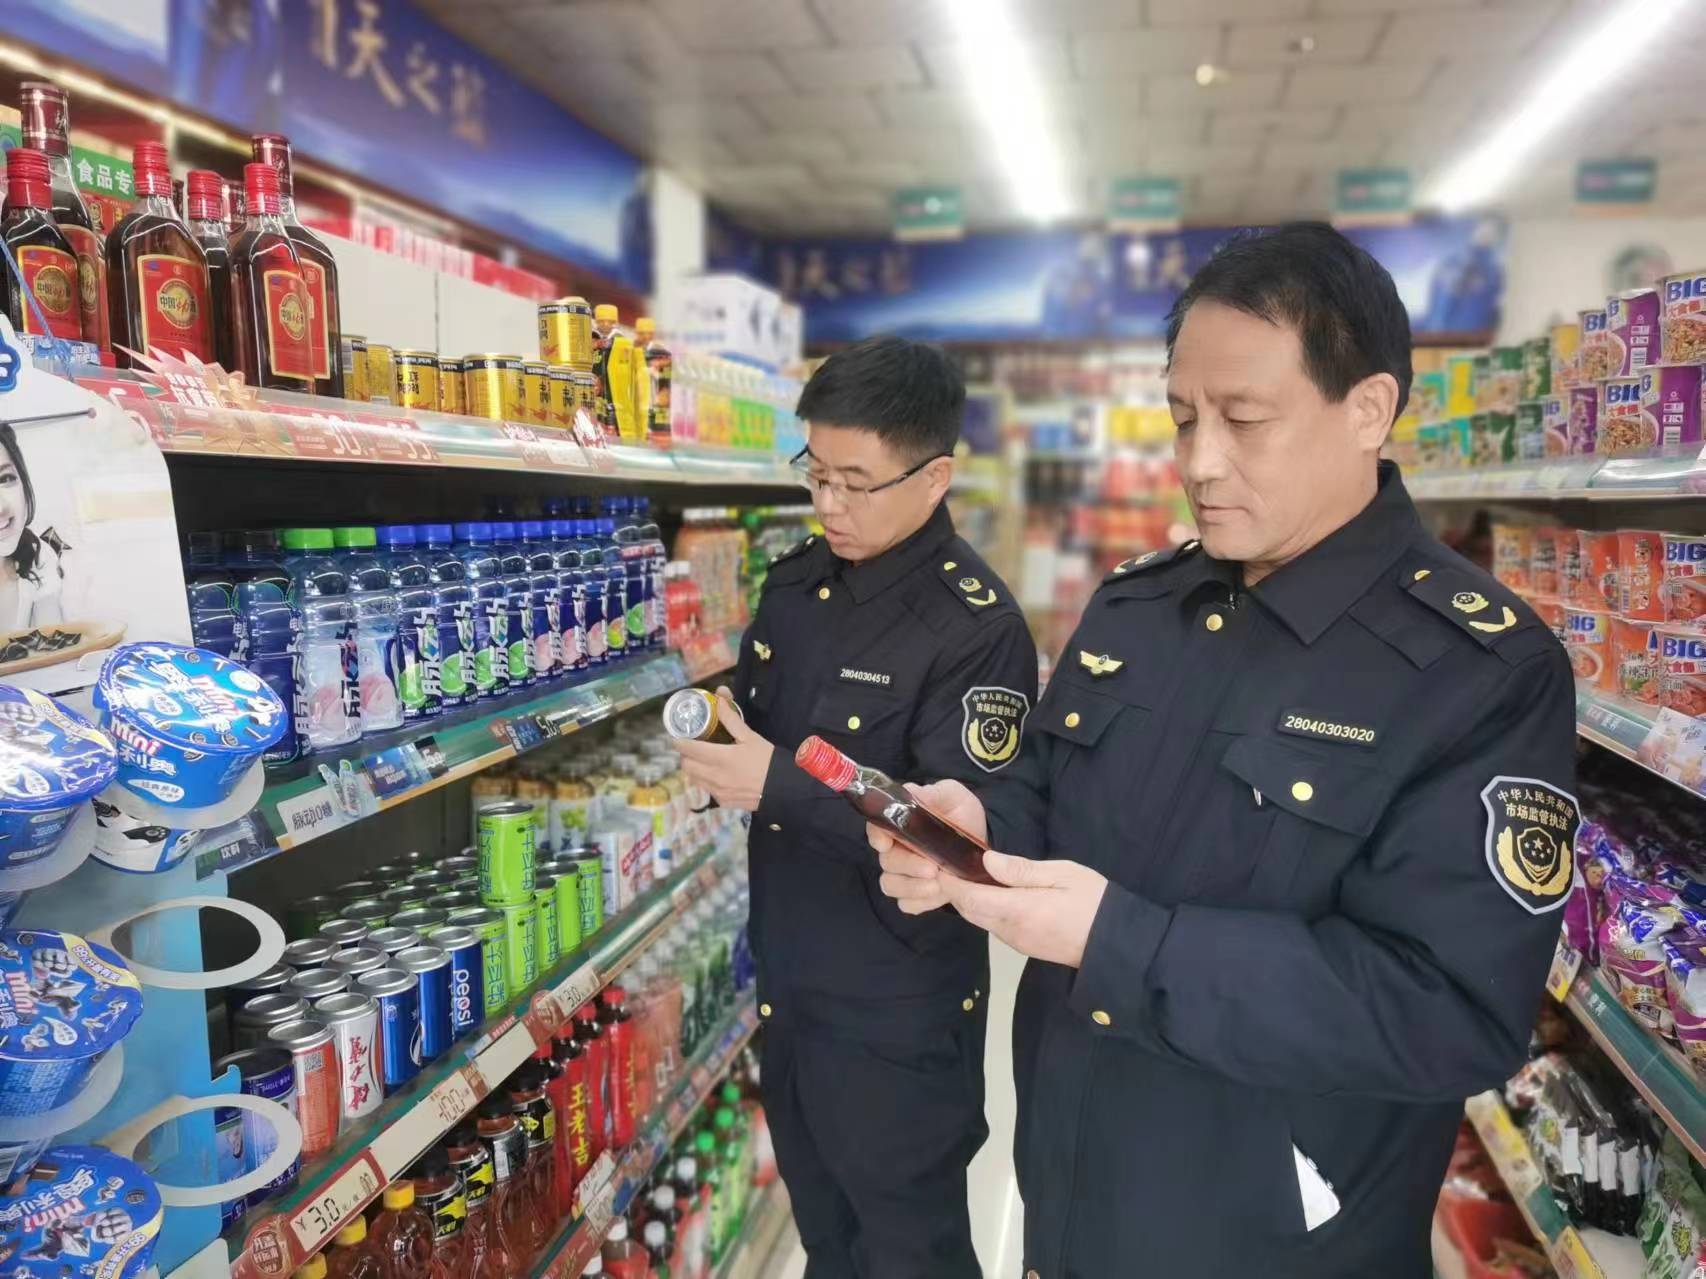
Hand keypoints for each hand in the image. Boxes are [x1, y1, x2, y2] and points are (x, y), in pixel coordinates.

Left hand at [671, 686, 773, 811]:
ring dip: (694, 769)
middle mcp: (715, 777)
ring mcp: (718, 792)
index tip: (676, 736)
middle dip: (685, 755)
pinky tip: (717, 775)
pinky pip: (706, 790)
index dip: (678, 742)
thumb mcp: (750, 736)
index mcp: (720, 758)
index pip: (688, 749)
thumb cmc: (767, 760)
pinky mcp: (723, 802)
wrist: (783, 788)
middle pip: (686, 766)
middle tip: (692, 747)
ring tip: (704, 761)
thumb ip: (731, 718)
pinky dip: (706, 781)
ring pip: (694, 779)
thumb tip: (720, 696)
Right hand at [869, 780, 988, 915]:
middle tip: (933, 868)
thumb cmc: (962, 814)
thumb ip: (934, 793)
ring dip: (912, 888)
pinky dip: (921, 902)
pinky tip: (940, 896)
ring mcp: (904, 874)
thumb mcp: (953, 797)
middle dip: (908, 867)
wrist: (984, 840)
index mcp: (899, 823)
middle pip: (887, 861)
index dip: (877, 836)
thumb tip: (913, 792)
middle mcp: (896, 849)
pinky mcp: (917, 894)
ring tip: (938, 886)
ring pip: (891, 885)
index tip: (886, 843)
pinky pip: (907, 904)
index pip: (876, 828)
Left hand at [939, 851, 1107, 968]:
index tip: (938, 862)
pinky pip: (992, 926)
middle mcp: (1010, 930)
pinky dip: (981, 909)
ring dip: (966, 900)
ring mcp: (1015, 941)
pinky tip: (987, 892)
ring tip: (963, 873)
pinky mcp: (1021, 946)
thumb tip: (986, 860)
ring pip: (978, 919)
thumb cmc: (1094, 902)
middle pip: (968, 910)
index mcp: (1019, 910)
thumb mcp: (1063, 875)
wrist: (1114, 944)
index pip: (970, 897)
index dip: (949, 882)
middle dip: (952, 890)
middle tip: (946, 864)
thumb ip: (1022, 870)